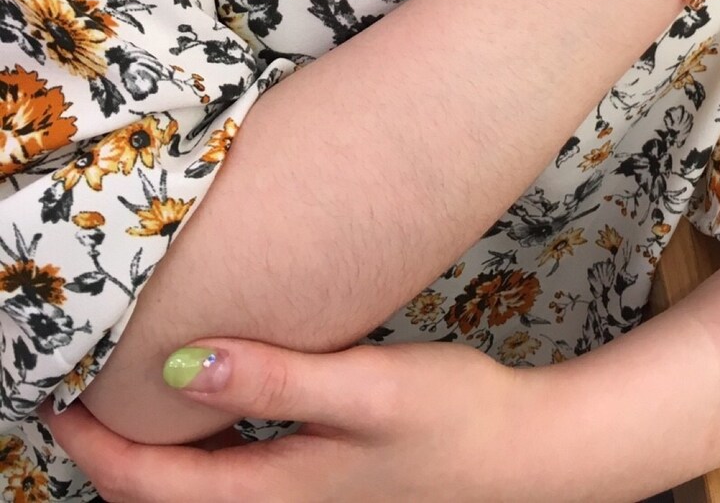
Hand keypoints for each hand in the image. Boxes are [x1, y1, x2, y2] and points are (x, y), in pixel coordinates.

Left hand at [42, 339, 556, 502]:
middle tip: (79, 395)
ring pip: (199, 490)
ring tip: (129, 395)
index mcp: (277, 493)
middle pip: (164, 499)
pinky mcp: (326, 483)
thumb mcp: (366, 389)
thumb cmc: (455, 419)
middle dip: (110, 456)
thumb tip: (178, 364)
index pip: (152, 487)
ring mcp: (305, 501)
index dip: (95, 449)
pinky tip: (214, 400)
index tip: (58, 400)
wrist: (527, 456)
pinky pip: (235, 475)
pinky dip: (202, 446)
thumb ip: (275, 376)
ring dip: (153, 452)